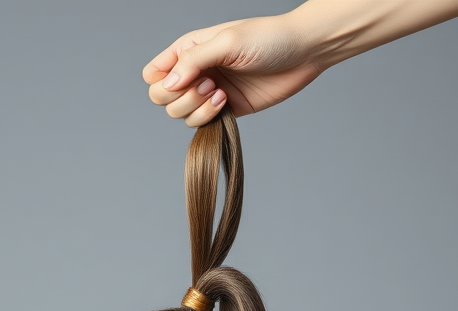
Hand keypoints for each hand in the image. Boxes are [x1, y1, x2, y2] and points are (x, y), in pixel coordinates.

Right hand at [142, 15, 325, 126]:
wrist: (302, 54)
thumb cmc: (267, 38)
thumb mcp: (227, 42)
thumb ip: (194, 61)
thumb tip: (168, 84)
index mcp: (189, 49)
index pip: (154, 74)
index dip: (161, 82)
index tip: (184, 77)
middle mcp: (195, 72)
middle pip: (162, 99)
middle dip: (180, 98)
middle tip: (208, 84)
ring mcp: (209, 93)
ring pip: (181, 115)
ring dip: (197, 109)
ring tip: (221, 93)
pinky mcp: (225, 111)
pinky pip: (202, 125)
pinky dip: (208, 119)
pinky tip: (227, 103)